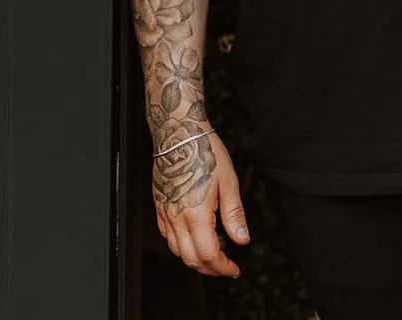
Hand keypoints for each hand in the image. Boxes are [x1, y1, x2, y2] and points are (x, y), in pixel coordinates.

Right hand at [152, 127, 249, 277]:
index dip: (223, 267)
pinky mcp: (158, 206)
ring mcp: (165, 212)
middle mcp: (177, 217)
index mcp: (196, 214)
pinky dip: (180, 246)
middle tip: (225, 267)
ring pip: (176, 251)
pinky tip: (192, 239)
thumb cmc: (205, 151)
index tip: (233, 269)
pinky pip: (166, 236)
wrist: (179, 132)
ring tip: (211, 254)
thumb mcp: (229, 182)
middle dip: (210, 269)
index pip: (209, 255)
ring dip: (194, 259)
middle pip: (191, 259)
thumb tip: (242, 239)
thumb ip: (235, 215)